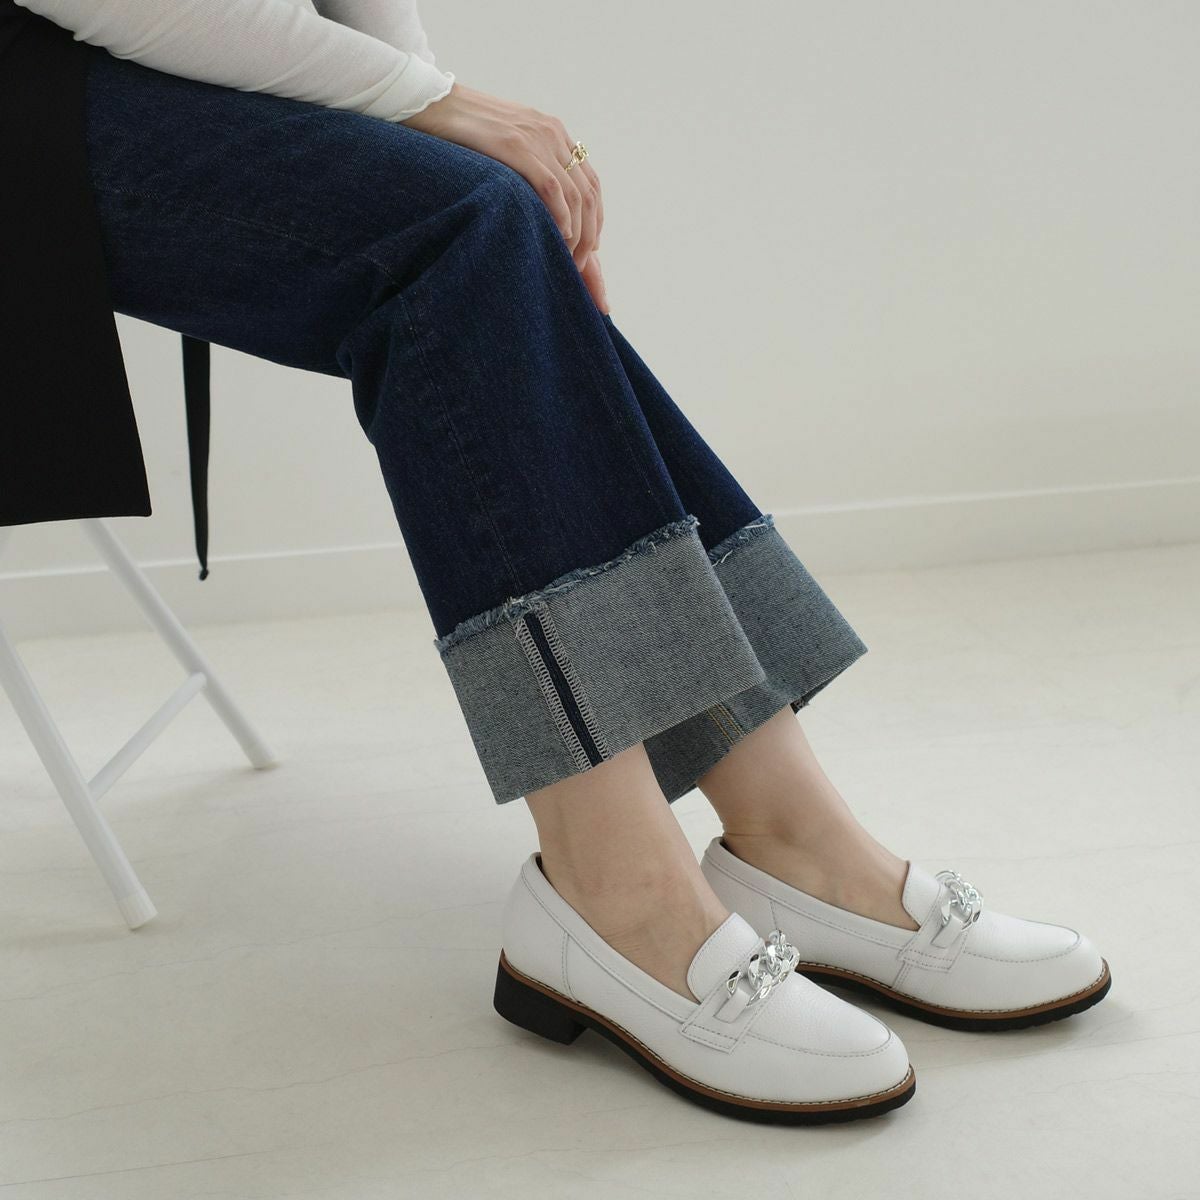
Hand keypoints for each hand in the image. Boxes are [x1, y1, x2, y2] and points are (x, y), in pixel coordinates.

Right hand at [402, 82, 608, 313]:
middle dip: (590, 237)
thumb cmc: (456, 135)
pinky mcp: (514, 144)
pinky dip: (560, 217)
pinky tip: (557, 238)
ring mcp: (535, 137)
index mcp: (552, 132)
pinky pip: (551, 187)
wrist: (424, 101)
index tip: (588, 251)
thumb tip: (536, 210)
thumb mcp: (502, 149)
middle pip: (589, 194)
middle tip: (579, 268)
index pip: (589, 183)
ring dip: (577, 235)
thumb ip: (525, 170)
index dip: (594, 221)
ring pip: (575, 196)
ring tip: (567, 262)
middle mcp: (551, 132)